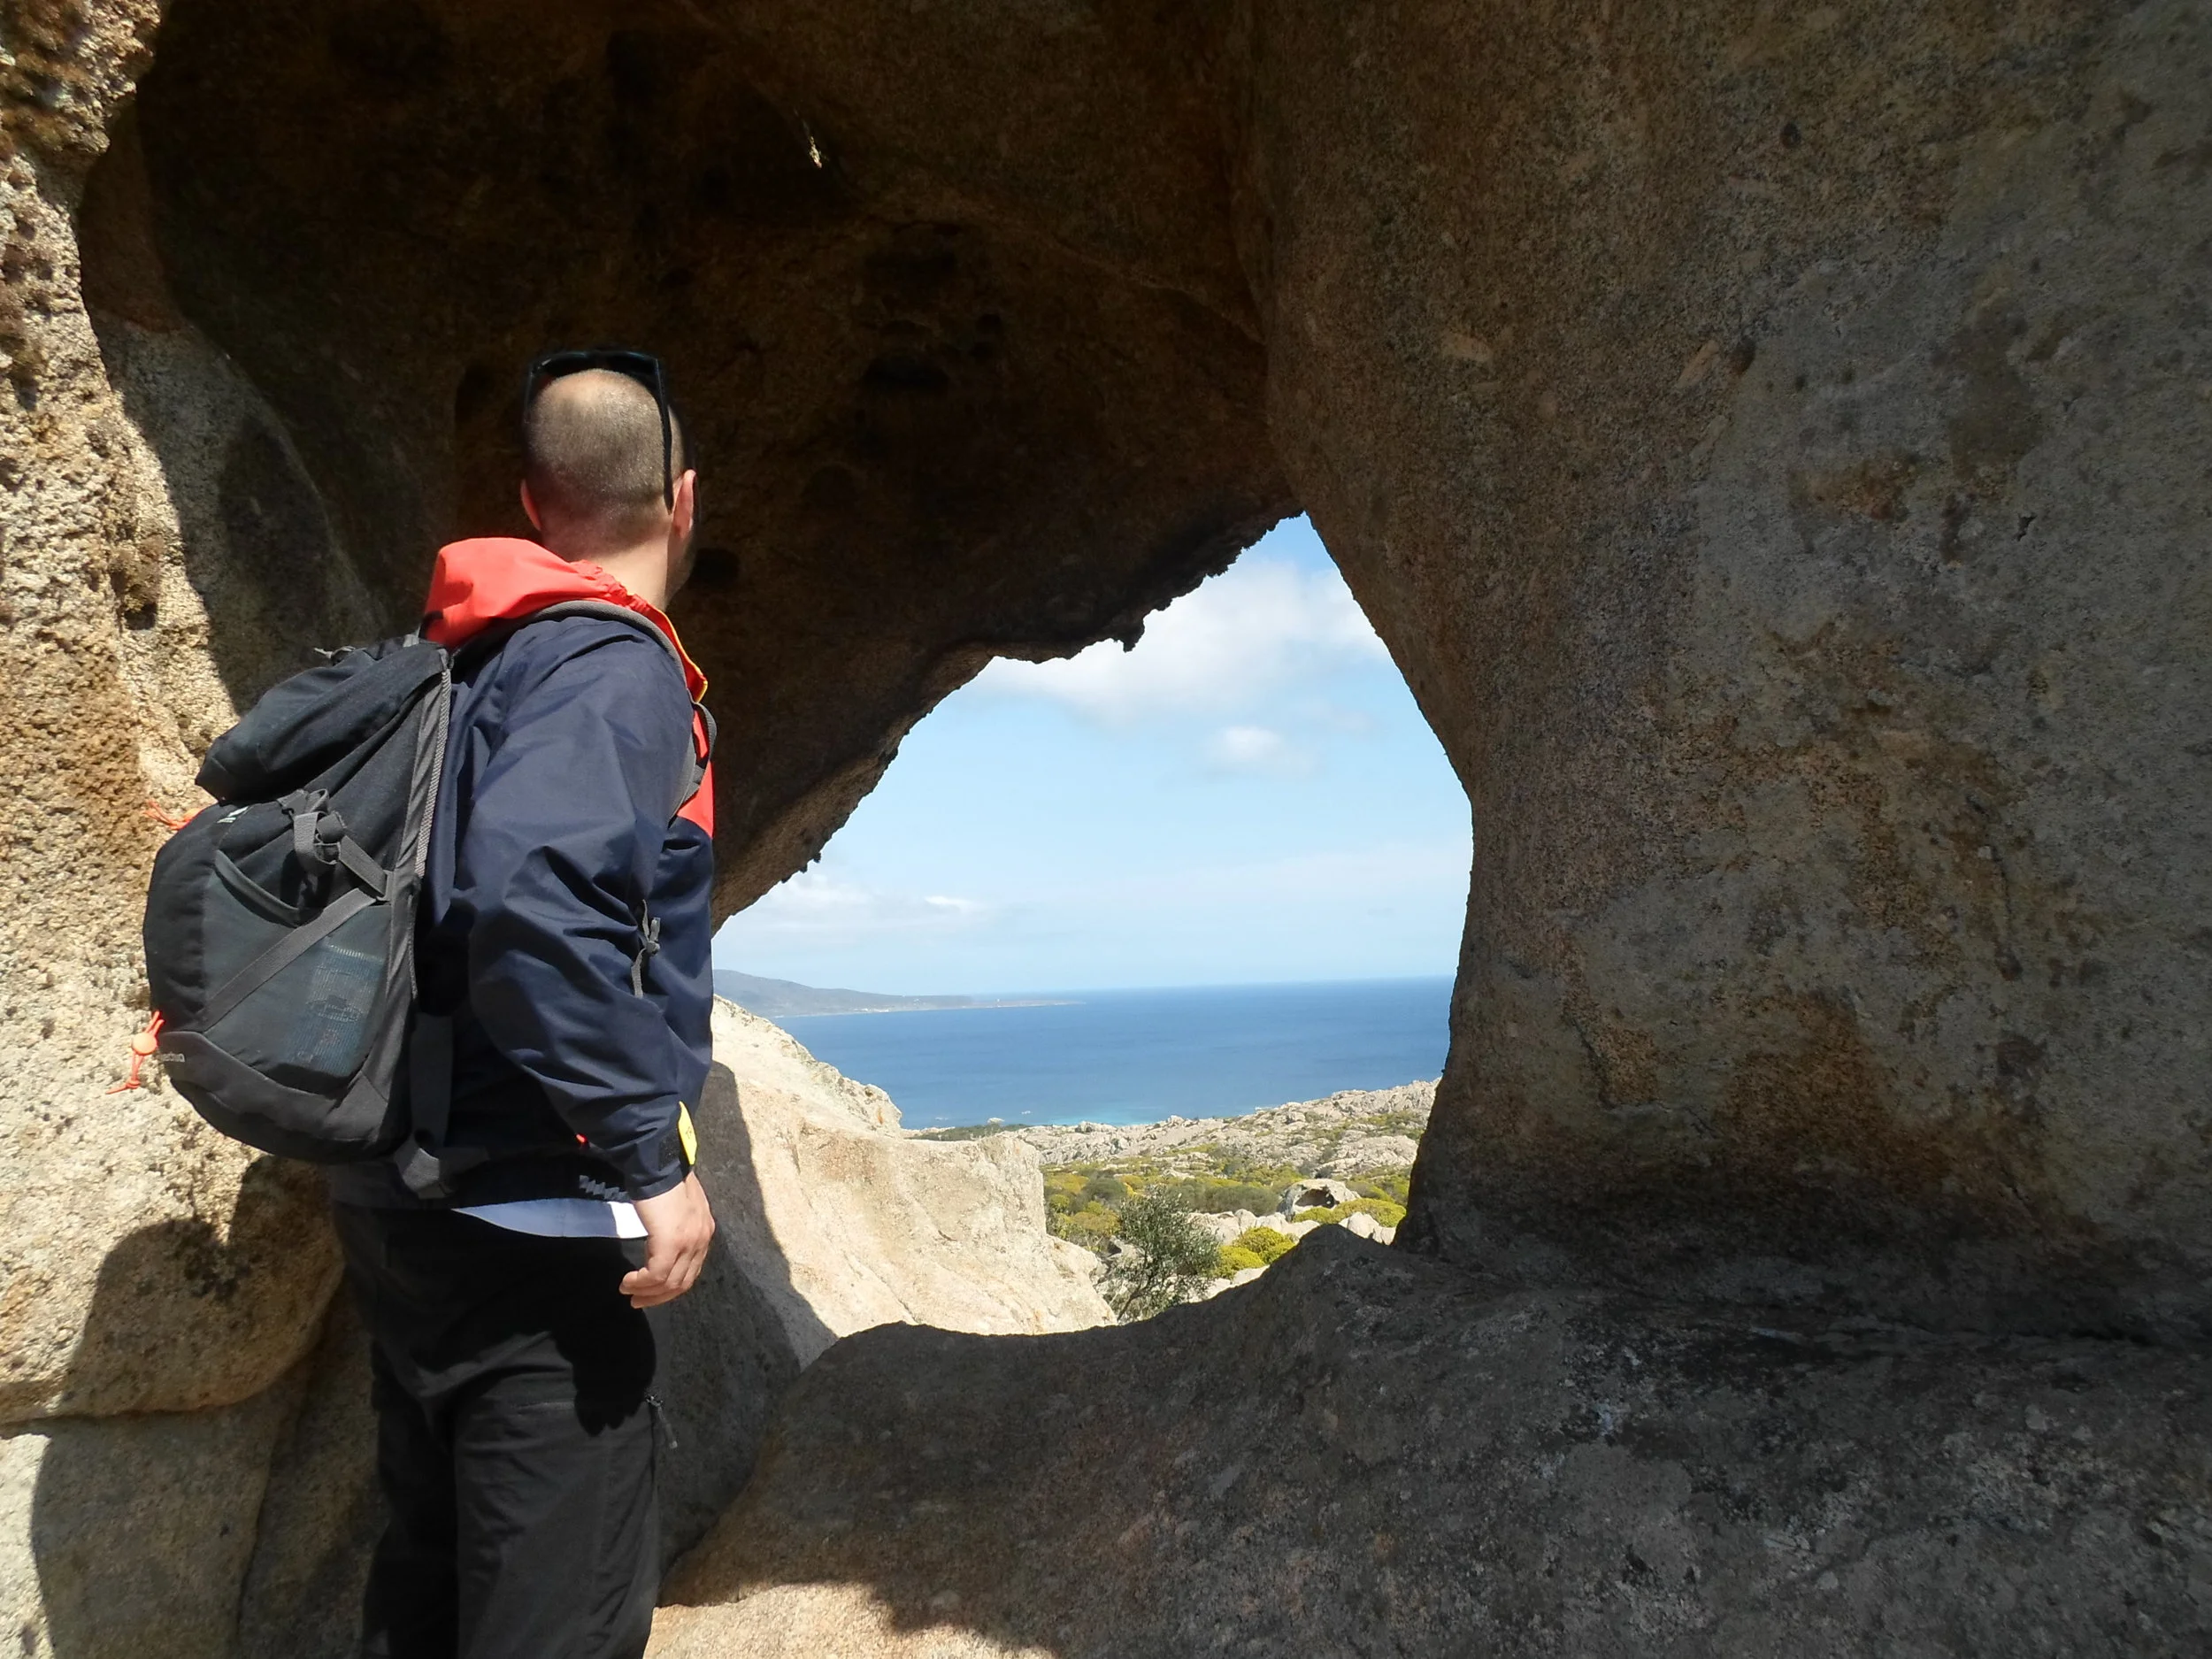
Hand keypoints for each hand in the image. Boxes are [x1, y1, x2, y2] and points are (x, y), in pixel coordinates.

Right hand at [621, 1172, 714, 1308]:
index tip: (652, 1292)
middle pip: (683, 1282)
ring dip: (647, 1292)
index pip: (692, 1270)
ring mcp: (689, 1242)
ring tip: (628, 1292)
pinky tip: (628, 1281)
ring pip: (669, 1282)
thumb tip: (662, 1245)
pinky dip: (641, 1283)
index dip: (671, 1285)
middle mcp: (702, 1239)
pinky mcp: (671, 1243)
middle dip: (659, 1296)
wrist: (657, 1166)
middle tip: (638, 1302)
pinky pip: (656, 1275)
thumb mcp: (677, 1210)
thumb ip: (676, 1228)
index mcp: (704, 1231)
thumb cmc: (663, 1183)